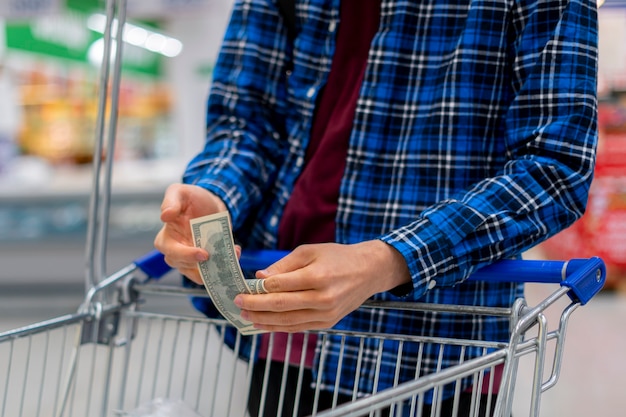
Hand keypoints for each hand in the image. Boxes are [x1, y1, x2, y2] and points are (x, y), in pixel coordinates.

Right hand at [154, 183, 226, 283]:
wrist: (210, 202)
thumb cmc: (191, 197)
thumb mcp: (179, 192)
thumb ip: (170, 201)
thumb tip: (165, 216)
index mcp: (166, 238)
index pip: (172, 252)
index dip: (186, 256)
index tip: (203, 254)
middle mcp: (177, 252)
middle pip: (185, 266)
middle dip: (203, 266)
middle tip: (220, 257)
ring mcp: (192, 259)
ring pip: (201, 273)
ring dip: (217, 267)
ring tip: (233, 253)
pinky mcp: (207, 260)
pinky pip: (214, 269)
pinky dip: (226, 264)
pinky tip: (236, 251)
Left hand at [234, 240, 410, 331]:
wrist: (369, 272)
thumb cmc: (338, 257)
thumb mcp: (310, 251)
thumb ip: (284, 265)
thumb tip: (260, 277)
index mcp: (318, 276)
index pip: (280, 285)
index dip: (258, 288)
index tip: (241, 287)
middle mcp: (322, 298)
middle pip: (281, 305)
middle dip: (255, 305)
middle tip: (237, 303)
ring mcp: (326, 314)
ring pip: (287, 321)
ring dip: (263, 320)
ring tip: (245, 316)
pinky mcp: (327, 323)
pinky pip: (298, 328)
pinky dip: (279, 327)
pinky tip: (264, 324)